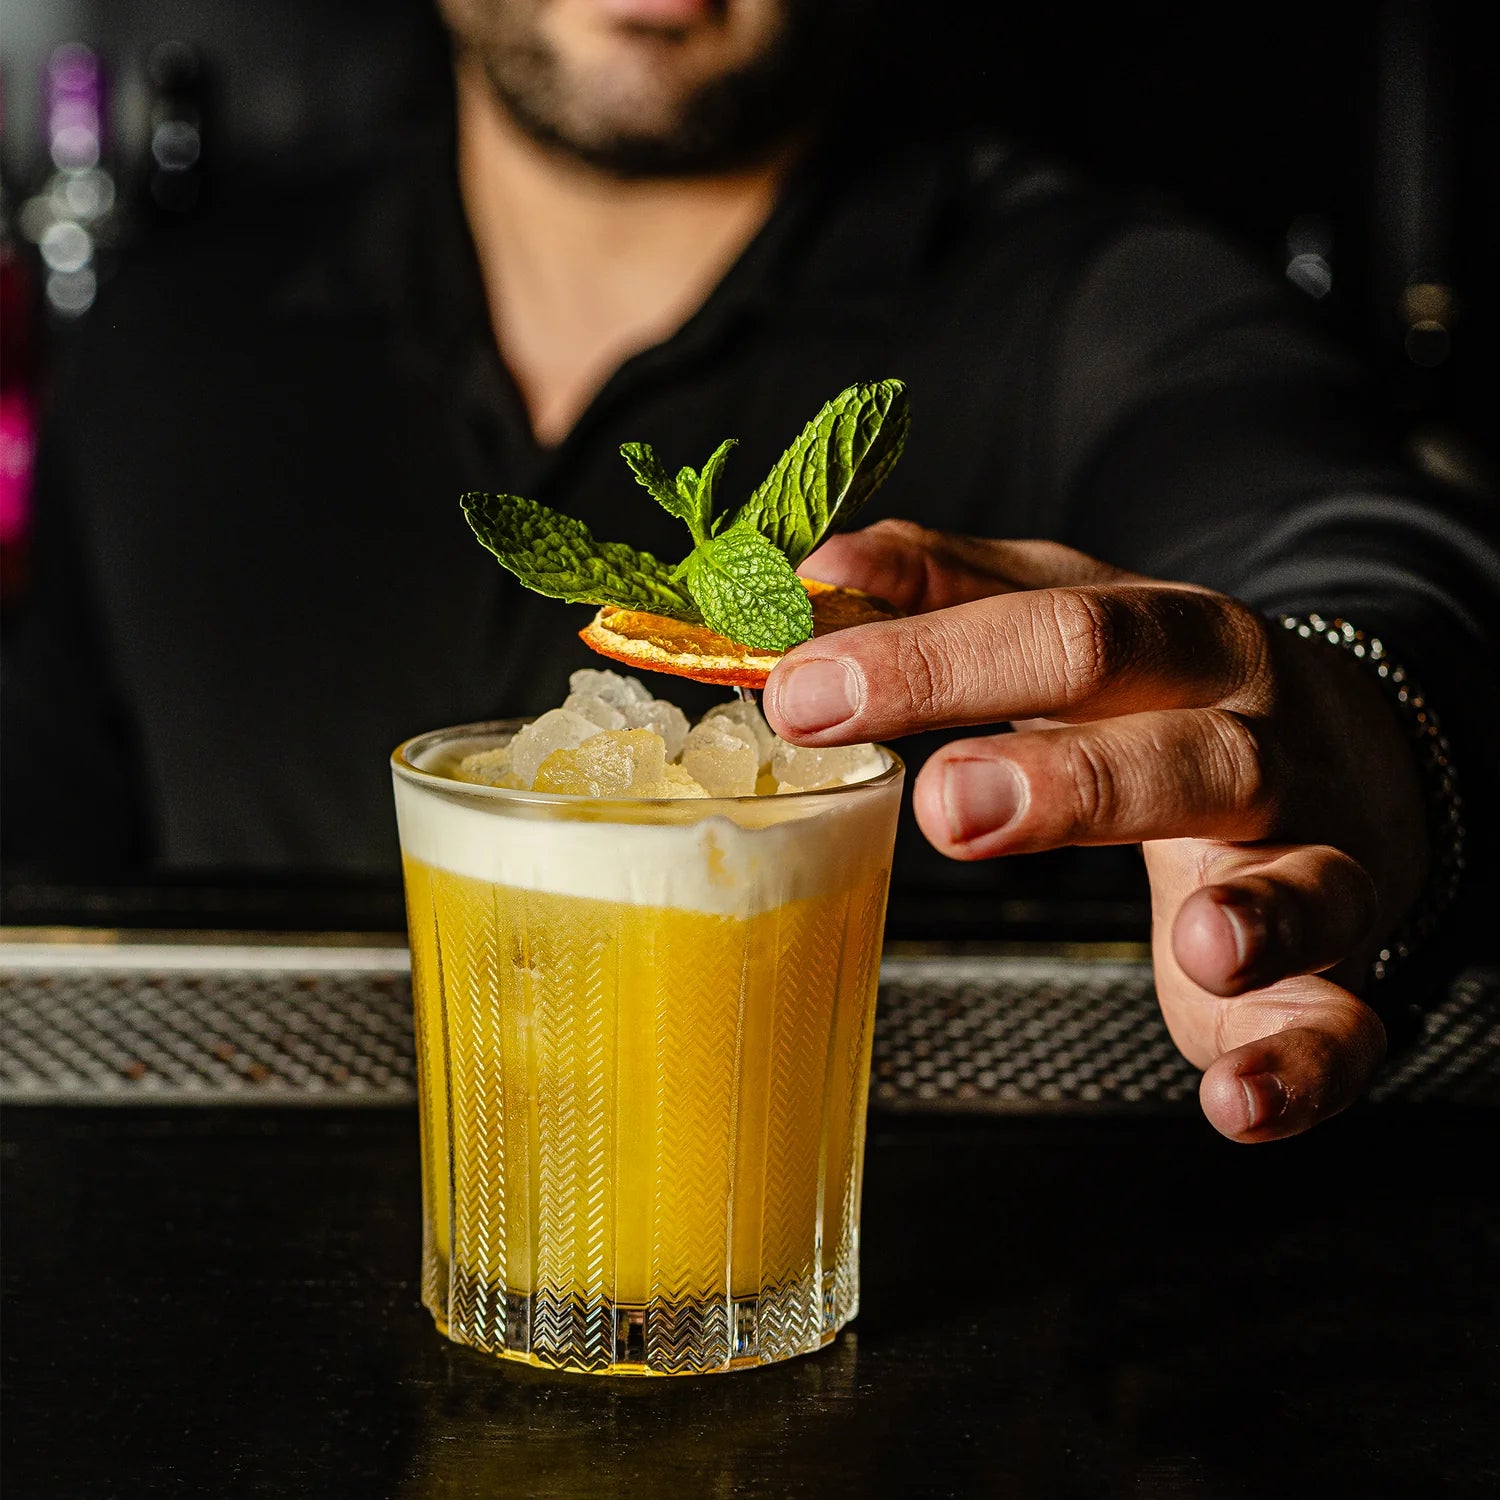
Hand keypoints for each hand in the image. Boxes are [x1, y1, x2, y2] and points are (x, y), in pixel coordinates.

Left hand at [764, 521, 1428, 1141]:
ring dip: (1255, 919)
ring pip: (1301, 885)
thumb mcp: (1065, 608)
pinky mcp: (1328, 975)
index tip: (805, 694)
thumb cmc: (1168, 685)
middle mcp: (1253, 747)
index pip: (1064, 635)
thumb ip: (943, 589)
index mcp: (1177, 646)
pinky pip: (1342, 1026)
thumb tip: (817, 575)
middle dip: (1073, 783)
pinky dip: (1302, 1068)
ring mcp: (1307, 861)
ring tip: (1204, 945)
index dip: (935, 662)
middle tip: (951, 805)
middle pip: (1185, 753)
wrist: (1356, 753)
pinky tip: (1238, 1102)